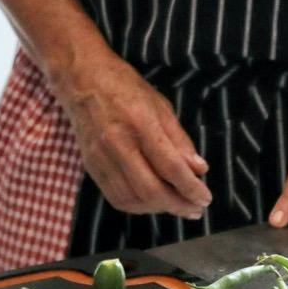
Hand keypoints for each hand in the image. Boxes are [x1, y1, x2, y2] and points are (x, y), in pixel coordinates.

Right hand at [50, 53, 212, 218]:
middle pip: (151, 189)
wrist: (81, 79)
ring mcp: (101, 157)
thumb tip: (199, 169)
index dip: (191, 187)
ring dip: (158, 209)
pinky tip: (152, 203)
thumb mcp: (160, 105)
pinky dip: (138, 206)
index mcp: (140, 124)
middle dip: (178, 205)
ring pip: (132, 198)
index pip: (170, 166)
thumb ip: (179, 140)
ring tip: (177, 206)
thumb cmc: (125, 87)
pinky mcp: (91, 166)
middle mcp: (118, 144)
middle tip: (195, 209)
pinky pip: (116, 197)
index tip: (206, 198)